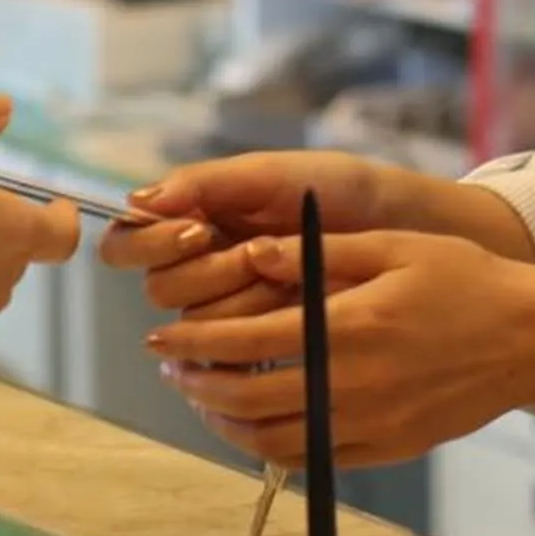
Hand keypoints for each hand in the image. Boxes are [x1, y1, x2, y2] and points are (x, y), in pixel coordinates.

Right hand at [97, 151, 401, 318]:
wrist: (404, 230)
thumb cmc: (339, 191)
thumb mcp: (274, 175)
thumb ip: (206, 182)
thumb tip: (138, 200)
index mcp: (193, 220)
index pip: (130, 243)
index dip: (151, 242)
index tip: (197, 231)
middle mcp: (201, 267)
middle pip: (160, 289)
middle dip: (210, 271)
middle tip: (254, 254)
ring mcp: (230, 309)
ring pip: (195, 325)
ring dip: (240, 300)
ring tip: (286, 280)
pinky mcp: (261, 344)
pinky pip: (230, 359)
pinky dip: (256, 337)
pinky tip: (286, 316)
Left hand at [145, 231, 534, 466]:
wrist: (530, 338)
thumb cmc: (463, 280)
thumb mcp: (392, 247)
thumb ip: (316, 254)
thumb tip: (251, 252)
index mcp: (352, 327)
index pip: (250, 343)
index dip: (197, 339)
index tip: (164, 333)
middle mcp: (355, 384)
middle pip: (250, 400)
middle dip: (198, 383)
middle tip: (172, 364)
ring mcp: (371, 424)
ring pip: (273, 441)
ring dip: (225, 422)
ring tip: (203, 395)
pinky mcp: (387, 448)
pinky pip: (314, 459)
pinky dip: (271, 446)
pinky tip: (254, 422)